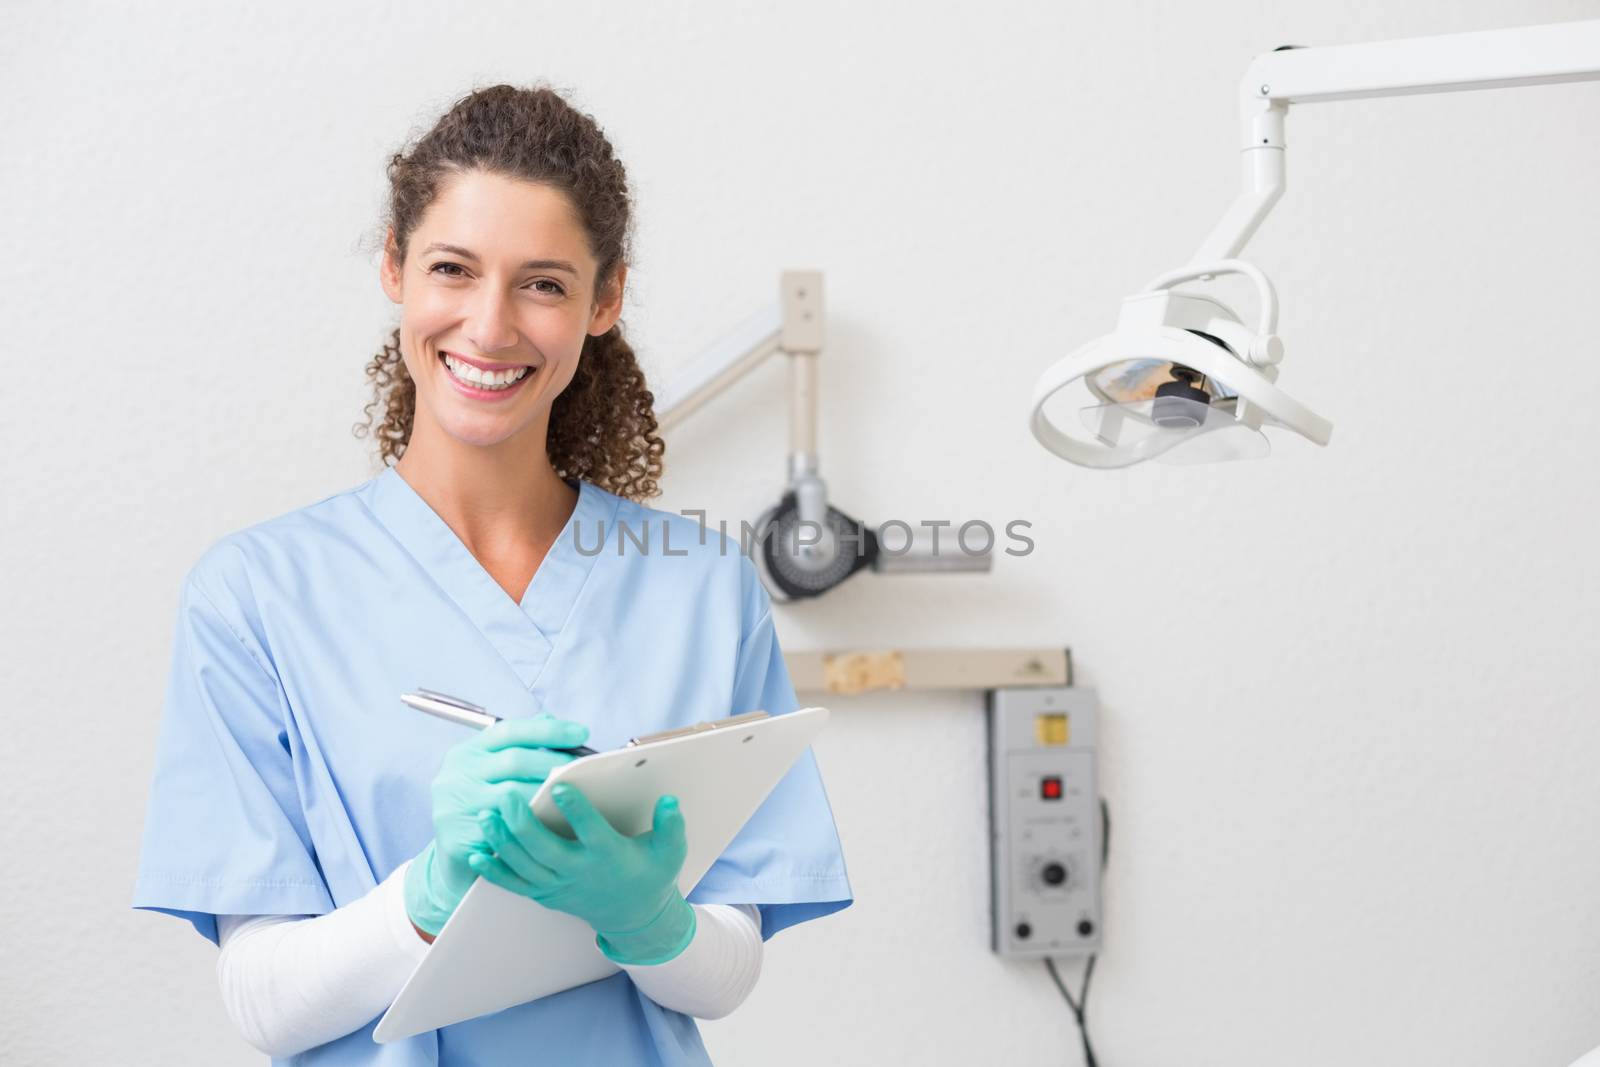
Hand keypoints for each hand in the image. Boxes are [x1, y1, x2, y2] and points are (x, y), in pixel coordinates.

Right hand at [403, 714, 588, 936]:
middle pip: (514, 761)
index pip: (509, 731)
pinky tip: (556, 825)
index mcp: (466, 754)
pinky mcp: (459, 840)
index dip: (547, 731)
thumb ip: (517, 745)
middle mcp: (456, 777)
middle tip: (582, 768)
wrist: (449, 854)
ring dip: (547, 795)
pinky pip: (506, 831)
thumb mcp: (488, 770)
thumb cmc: (479, 804)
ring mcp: (454, 809)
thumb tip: (551, 720)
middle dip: (554, 762)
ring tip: (574, 794)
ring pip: (513, 797)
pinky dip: (533, 827)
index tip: (581, 733)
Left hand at [471, 782, 695, 965]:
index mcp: (610, 856)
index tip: (561, 785)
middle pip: (545, 849)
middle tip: (506, 794)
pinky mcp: (546, 894)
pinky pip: (515, 884)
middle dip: (522, 823)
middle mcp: (581, 872)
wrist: (634, 916)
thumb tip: (669, 801)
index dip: (577, 810)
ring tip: (485, 815)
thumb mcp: (670, 851)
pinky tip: (476, 854)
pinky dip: (494, 871)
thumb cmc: (651, 874)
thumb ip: (671, 825)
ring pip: (524, 865)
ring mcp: (559, 885)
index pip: (591, 831)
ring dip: (502, 842)